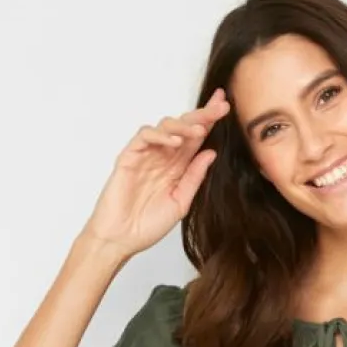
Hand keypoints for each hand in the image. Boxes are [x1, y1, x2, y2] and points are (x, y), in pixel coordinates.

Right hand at [83, 88, 230, 259]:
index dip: (210, 122)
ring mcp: (146, 155)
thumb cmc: (147, 225)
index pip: (196, 139)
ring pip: (165, 127)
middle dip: (202, 115)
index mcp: (177, 167)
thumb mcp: (181, 203)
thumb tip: (211, 153)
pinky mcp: (130, 156)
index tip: (225, 107)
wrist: (121, 239)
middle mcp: (163, 157)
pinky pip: (145, 137)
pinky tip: (174, 141)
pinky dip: (160, 136)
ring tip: (199, 130)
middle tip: (220, 106)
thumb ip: (194, 178)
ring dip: (184, 125)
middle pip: (184, 127)